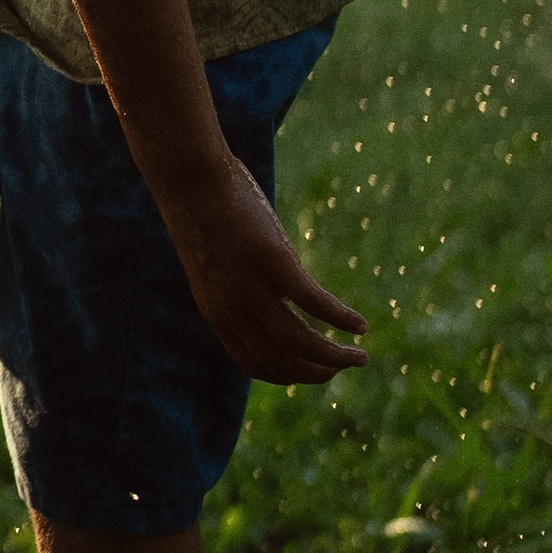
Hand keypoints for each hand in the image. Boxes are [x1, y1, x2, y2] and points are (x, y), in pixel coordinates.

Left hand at [157, 153, 368, 384]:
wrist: (189, 176)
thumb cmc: (204, 213)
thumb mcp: (215, 261)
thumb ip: (238, 284)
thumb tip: (270, 291)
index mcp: (216, 312)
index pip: (254, 365)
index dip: (289, 376)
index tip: (314, 372)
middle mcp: (231, 308)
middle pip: (281, 362)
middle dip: (318, 373)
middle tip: (346, 365)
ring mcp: (251, 285)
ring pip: (300, 342)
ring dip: (335, 357)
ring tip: (362, 358)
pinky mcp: (272, 259)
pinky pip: (313, 302)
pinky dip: (341, 318)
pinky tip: (361, 326)